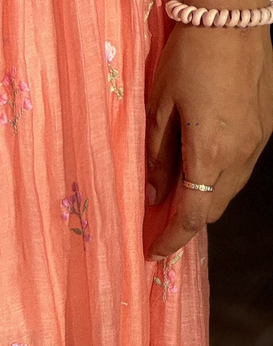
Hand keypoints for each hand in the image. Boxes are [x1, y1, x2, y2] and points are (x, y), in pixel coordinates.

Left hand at [145, 22, 272, 259]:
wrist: (233, 13)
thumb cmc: (189, 56)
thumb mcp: (159, 108)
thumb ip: (157, 158)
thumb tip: (153, 196)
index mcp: (209, 153)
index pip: (192, 216)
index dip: (171, 240)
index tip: (153, 253)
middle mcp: (239, 153)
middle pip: (213, 209)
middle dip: (187, 221)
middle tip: (160, 220)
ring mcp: (257, 140)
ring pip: (229, 191)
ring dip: (205, 199)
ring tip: (179, 193)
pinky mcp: (266, 126)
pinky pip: (241, 167)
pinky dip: (220, 177)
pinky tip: (202, 165)